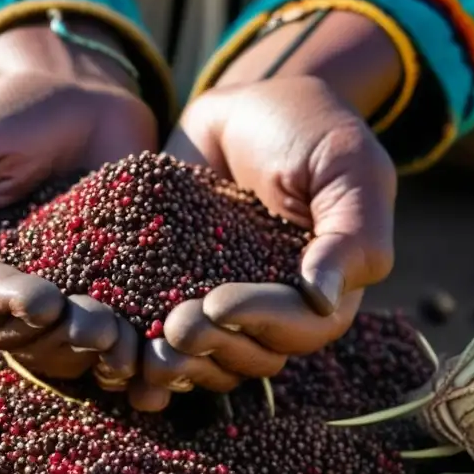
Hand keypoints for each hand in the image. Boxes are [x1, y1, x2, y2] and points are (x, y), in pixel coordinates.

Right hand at [0, 18, 156, 383]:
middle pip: (26, 339)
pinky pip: (125, 330)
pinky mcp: (121, 289)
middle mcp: (17, 293)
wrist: (85, 96)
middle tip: (95, 326)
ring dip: (96, 352)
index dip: (6, 308)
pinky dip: (136, 348)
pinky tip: (152, 349)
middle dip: (58, 338)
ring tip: (123, 340)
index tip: (40, 300)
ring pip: (73, 347)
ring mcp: (71, 294)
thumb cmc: (9, 116)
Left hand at [159, 73, 396, 385]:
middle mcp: (278, 306)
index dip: (261, 322)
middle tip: (174, 327)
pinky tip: (121, 365)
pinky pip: (163, 334)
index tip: (219, 303)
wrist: (243, 108)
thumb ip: (352, 231)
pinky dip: (144, 353)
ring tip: (144, 353)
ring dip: (180, 365)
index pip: (303, 326)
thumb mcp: (345, 163)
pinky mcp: (175, 289)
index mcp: (326, 286)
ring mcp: (225, 301)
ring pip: (210, 358)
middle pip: (254, 354)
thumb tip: (325, 300)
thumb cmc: (308, 128)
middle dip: (215, 347)